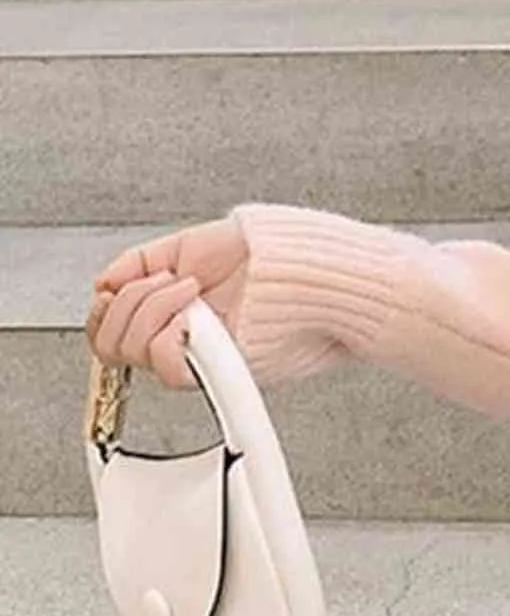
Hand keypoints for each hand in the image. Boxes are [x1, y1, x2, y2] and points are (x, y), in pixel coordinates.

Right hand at [84, 218, 249, 389]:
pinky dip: (172, 332)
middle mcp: (174, 339)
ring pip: (134, 350)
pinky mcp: (211, 370)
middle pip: (110, 345)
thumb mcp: (188, 246)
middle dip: (131, 301)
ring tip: (190, 287)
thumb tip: (103, 283)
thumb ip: (137, 263)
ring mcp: (192, 356)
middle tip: (167, 278)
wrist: (302, 264)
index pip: (106, 334)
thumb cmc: (262, 254)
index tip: (112, 290)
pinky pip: (168, 366)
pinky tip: (195, 311)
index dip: (101, 313)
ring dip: (155, 307)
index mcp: (163, 315)